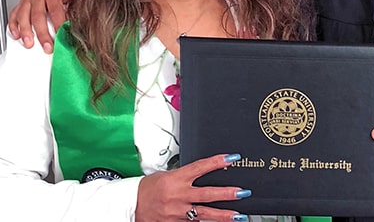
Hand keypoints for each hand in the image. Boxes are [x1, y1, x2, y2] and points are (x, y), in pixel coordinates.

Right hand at [7, 0, 79, 52]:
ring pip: (23, 15)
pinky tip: (16, 35)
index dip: (59, 25)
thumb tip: (81, 20)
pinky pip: (14, 14)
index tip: (62, 37)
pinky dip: (13, 25)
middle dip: (42, 33)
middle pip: (38, 15)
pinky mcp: (23, 2)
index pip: (55, 10)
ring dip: (25, 31)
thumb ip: (76, 3)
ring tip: (29, 43)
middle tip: (47, 46)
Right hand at [135, 153, 249, 221]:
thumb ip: (185, 176)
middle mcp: (178, 195)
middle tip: (242, 192)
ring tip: (239, 215)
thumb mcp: (166, 175)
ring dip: (223, 215)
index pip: (200, 167)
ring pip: (204, 214)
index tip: (232, 158)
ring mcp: (177, 212)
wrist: (131, 205)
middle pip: (207, 194)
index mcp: (175, 179)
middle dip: (226, 193)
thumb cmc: (148, 189)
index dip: (217, 162)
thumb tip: (204, 171)